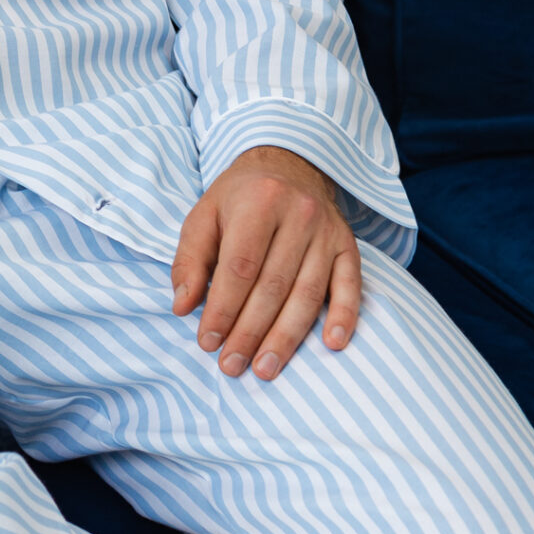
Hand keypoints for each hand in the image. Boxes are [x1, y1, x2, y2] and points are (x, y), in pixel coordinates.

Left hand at [171, 144, 360, 381]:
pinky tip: (333, 344)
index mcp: (257, 202)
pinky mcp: (348, 245)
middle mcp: (297, 215)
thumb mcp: (204, 216)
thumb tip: (183, 307)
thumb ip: (190, 260)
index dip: (223, 308)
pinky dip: (344, 315)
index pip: (239, 267)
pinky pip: (350, 284)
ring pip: (308, 293)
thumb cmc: (239, 198)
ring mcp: (327, 232)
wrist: (289, 165)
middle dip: (250, 331)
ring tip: (266, 368)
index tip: (207, 342)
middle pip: (273, 285)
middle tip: (232, 365)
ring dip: (286, 336)